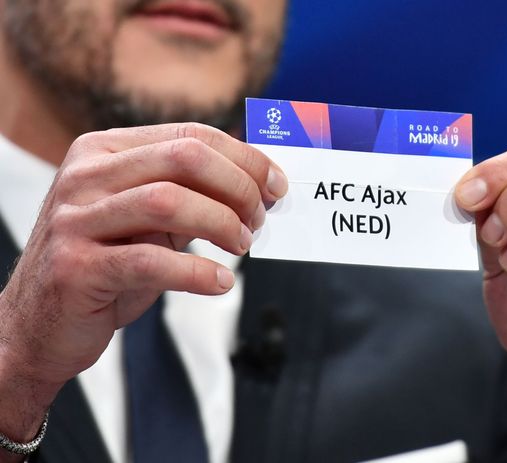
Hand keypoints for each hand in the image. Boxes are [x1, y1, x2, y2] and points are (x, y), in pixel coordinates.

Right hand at [0, 123, 286, 445]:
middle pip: (184, 158)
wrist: (40, 324)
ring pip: (169, 201)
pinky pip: (152, 262)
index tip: (275, 185)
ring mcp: (75, 219)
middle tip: (259, 218)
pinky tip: (220, 282)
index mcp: (105, 151)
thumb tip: (257, 184)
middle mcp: (85, 176)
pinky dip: (198, 272)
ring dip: (221, 223)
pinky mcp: (76, 267)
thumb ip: (191, 196)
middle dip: (238, 186)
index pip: (190, 136)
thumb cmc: (105, 266)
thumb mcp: (148, 220)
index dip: (244, 158)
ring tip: (242, 246)